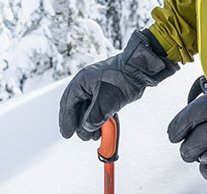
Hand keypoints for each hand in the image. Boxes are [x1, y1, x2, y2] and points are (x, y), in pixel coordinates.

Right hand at [58, 29, 178, 140]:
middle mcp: (87, 84)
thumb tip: (86, 129)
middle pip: (77, 108)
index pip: (68, 103)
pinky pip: (98, 108)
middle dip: (80, 124)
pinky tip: (102, 129)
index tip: (67, 134)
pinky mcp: (107, 92)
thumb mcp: (105, 102)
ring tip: (94, 136)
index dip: (66, 120)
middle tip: (83, 137)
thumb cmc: (121, 79)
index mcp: (81, 81)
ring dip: (90, 124)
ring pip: (88, 110)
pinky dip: (99, 119)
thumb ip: (93, 117)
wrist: (139, 70)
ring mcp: (97, 88)